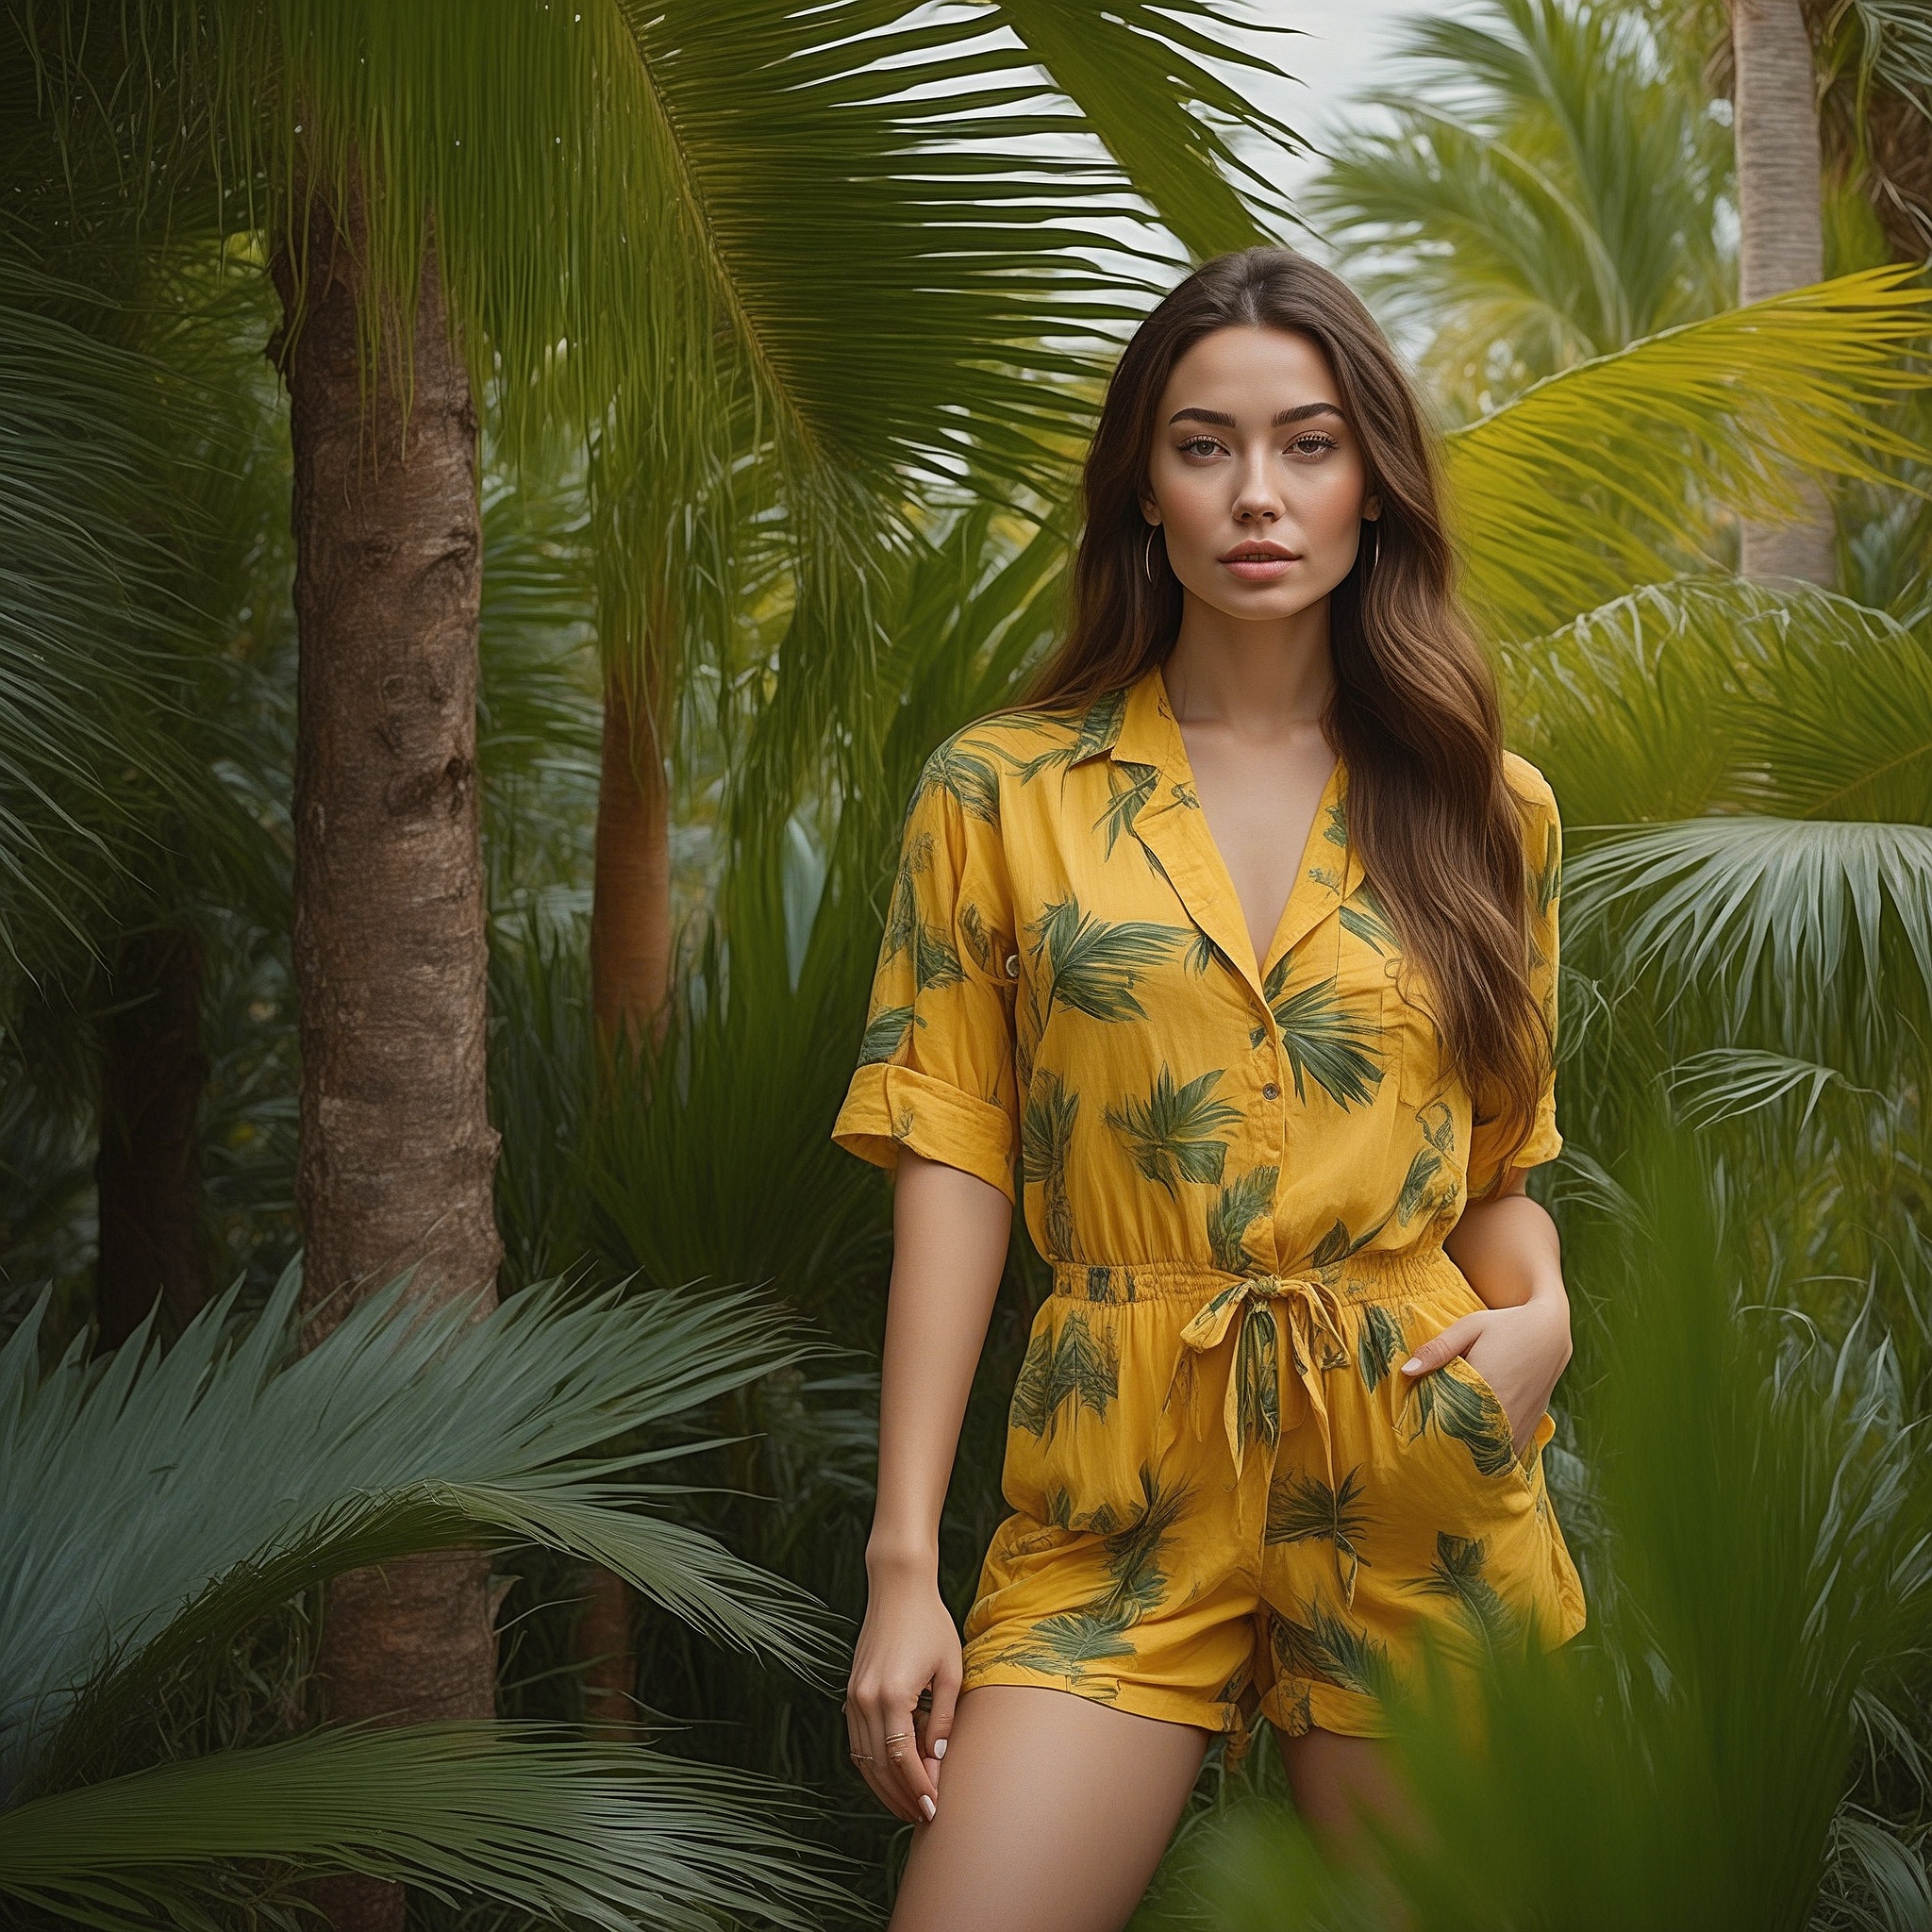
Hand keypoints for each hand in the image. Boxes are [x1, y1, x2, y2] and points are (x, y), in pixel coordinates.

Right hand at [845, 1546, 961, 1824]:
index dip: (919, 1789)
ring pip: (863, 1759)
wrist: (897, 1588)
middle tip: (923, 1815)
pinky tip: (889, 1775)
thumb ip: (943, 1719)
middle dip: (902, 1796)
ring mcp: (853, 1696)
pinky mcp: (850, 1692)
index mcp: (891, 1695)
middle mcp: (865, 1700)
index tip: (934, 1809)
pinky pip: (856, 1741)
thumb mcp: (949, 1671)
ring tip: (908, 1803)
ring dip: (884, 1786)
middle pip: (879, 1766)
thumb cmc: (930, 1624)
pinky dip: (871, 1764)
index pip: (902, 1760)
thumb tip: (938, 1761)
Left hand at [1400, 1292, 1571, 1456]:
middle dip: (1449, 1445)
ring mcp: (1521, 1421)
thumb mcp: (1468, 1327)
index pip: (1450, 1421)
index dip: (1432, 1429)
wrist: (1551, 1330)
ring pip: (1491, 1452)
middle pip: (1469, 1442)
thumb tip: (1405, 1371)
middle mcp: (1507, 1409)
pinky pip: (1508, 1452)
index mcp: (1487, 1385)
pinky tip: (1476, 1445)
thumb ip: (1437, 1349)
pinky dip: (1492, 1452)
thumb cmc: (1504, 1324)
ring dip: (1472, 1452)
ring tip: (1451, 1448)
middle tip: (1429, 1445)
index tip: (1418, 1431)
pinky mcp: (1531, 1425)